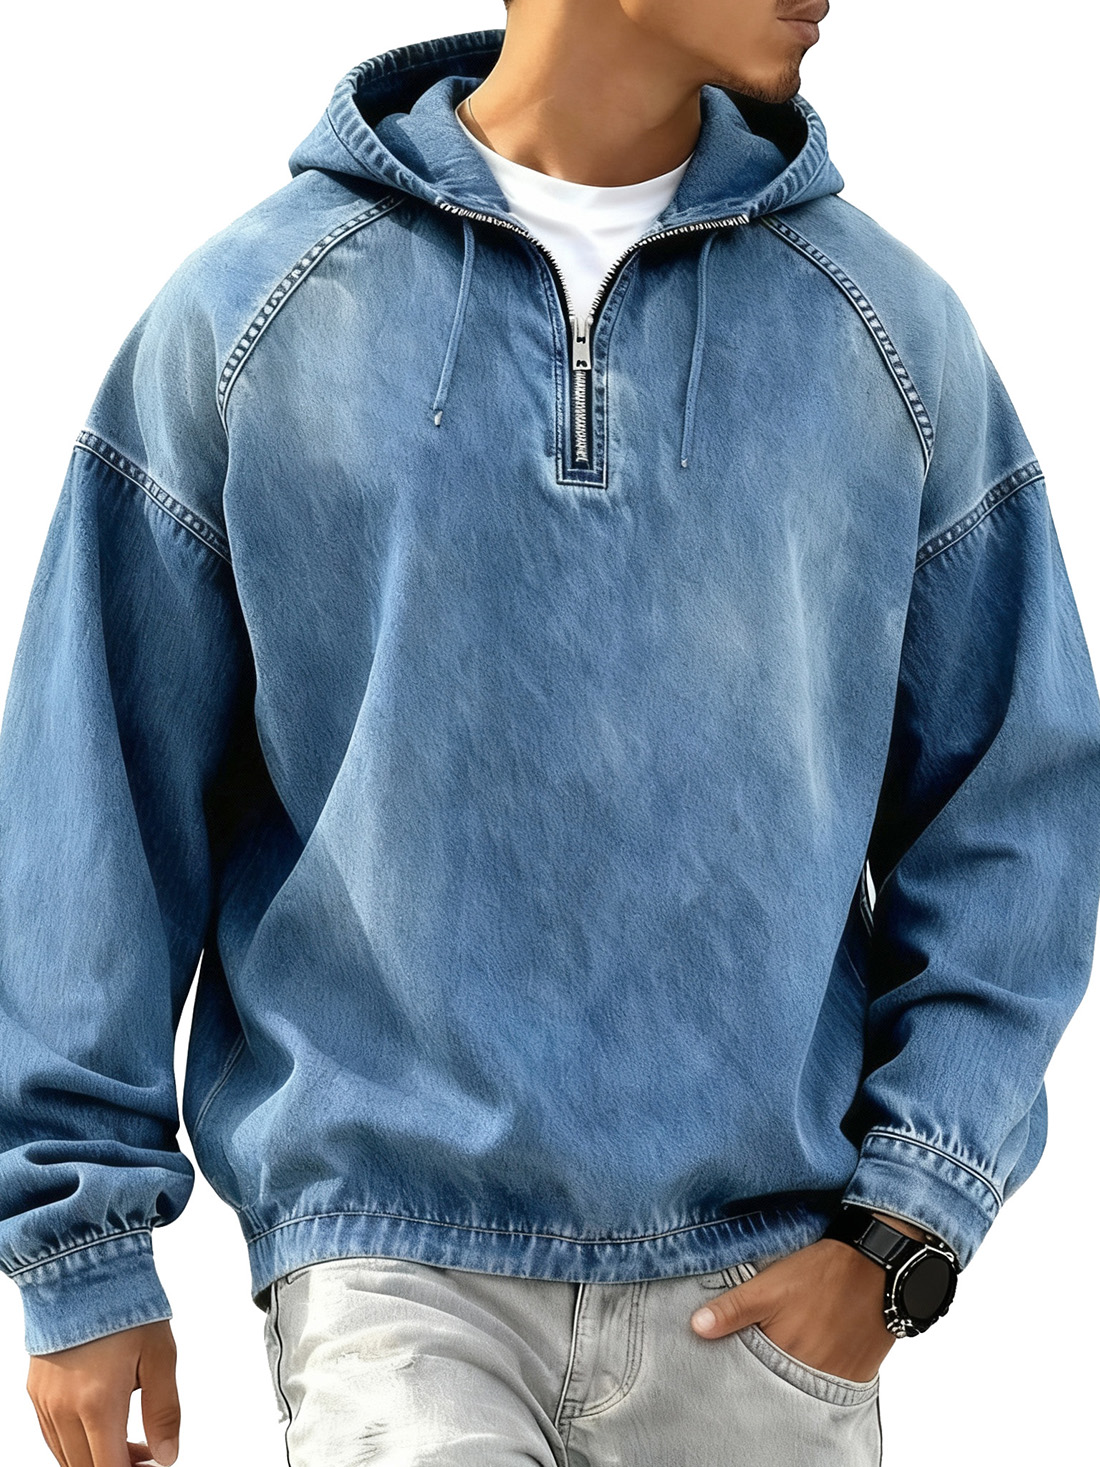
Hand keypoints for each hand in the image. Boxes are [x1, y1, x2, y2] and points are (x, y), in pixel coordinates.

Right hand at [26, 1319, 179, 1466]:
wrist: (85, 1269)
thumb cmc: (125, 1306)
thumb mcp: (160, 1356)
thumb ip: (164, 1411)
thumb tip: (167, 1455)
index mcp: (98, 1403)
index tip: (151, 1465)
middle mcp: (64, 1409)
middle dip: (119, 1466)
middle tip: (147, 1454)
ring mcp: (45, 1402)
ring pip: (67, 1456)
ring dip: (98, 1456)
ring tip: (131, 1439)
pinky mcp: (35, 1391)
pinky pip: (52, 1435)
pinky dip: (76, 1442)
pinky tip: (102, 1426)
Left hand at [689, 1214, 925, 1383]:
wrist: (876, 1266)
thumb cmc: (821, 1272)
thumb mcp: (769, 1285)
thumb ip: (733, 1309)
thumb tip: (696, 1328)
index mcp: (784, 1353)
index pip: (752, 1376)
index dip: (741, 1369)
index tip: (734, 1361)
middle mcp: (811, 1374)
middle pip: (778, 1384)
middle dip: (766, 1375)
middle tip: (764, 1353)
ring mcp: (837, 1378)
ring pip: (804, 1387)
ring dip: (793, 1376)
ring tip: (791, 1351)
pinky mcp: (857, 1375)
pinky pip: (831, 1386)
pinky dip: (819, 1376)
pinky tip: (815, 1354)